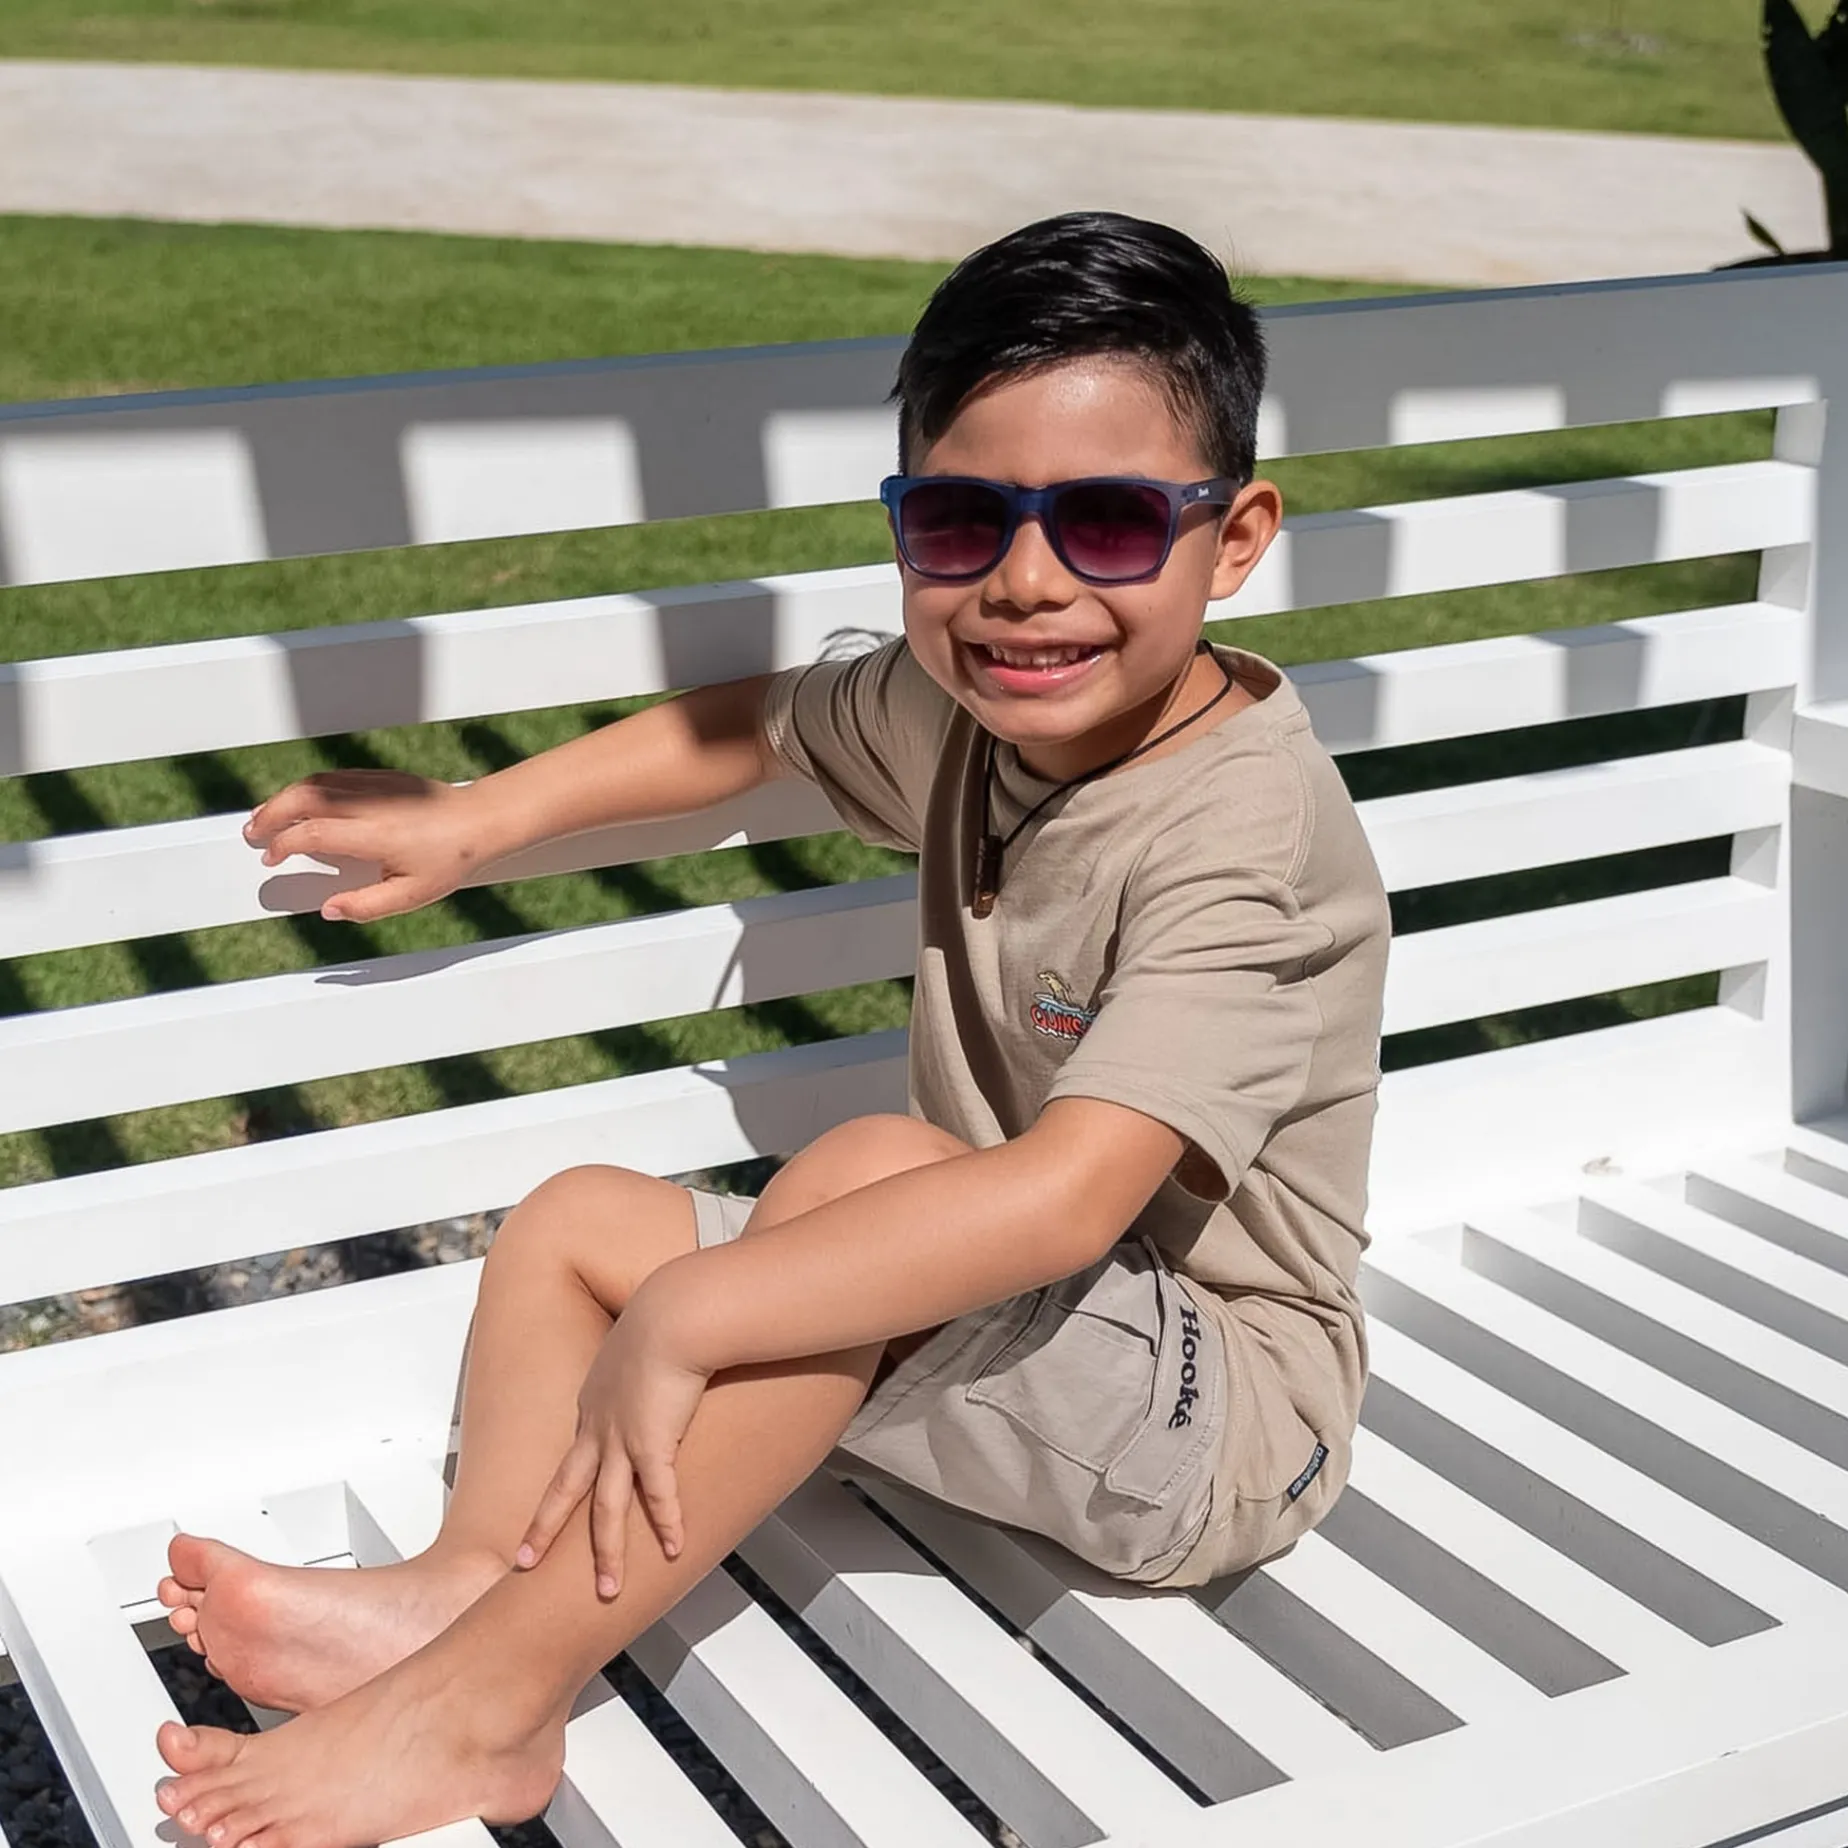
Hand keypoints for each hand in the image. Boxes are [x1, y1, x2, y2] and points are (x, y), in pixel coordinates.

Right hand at [243, 770, 489, 922]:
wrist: (481, 820)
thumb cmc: (451, 859)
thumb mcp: (412, 895)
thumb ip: (366, 905)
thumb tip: (329, 910)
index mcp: (374, 835)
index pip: (312, 833)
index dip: (284, 845)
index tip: (271, 858)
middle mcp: (370, 804)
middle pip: (304, 799)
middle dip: (271, 814)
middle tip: (252, 832)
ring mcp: (376, 786)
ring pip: (316, 783)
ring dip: (285, 797)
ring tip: (267, 816)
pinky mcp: (383, 777)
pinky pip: (336, 776)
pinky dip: (310, 787)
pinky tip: (300, 801)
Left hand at [516, 1290, 711, 1597]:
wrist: (672, 1313)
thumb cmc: (666, 1315)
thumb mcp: (646, 1337)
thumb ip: (649, 1355)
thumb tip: (666, 1354)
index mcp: (595, 1399)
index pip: (575, 1453)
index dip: (565, 1483)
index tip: (555, 1506)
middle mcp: (599, 1425)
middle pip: (567, 1489)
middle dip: (544, 1529)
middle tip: (523, 1562)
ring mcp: (621, 1439)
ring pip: (606, 1510)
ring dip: (607, 1553)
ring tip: (608, 1589)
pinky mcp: (652, 1445)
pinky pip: (659, 1497)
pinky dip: (667, 1525)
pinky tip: (674, 1548)